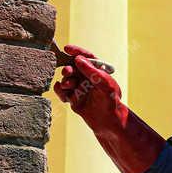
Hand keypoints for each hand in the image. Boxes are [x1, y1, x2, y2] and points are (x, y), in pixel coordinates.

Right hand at [52, 43, 164, 172]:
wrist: (109, 123)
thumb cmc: (111, 102)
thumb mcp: (105, 84)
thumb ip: (92, 71)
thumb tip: (78, 59)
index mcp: (98, 71)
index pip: (86, 57)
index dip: (77, 51)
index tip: (67, 48)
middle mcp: (88, 78)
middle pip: (73, 67)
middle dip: (68, 68)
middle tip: (67, 72)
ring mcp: (80, 88)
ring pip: (66, 79)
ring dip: (64, 81)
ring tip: (68, 86)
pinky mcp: (73, 99)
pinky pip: (62, 91)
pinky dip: (60, 91)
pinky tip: (64, 95)